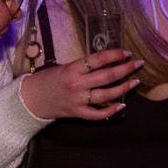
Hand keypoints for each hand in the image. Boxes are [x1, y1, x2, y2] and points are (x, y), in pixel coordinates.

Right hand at [20, 50, 142, 119]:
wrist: (29, 99)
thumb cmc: (46, 80)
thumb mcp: (63, 68)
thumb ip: (83, 67)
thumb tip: (106, 63)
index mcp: (72, 69)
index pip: (98, 59)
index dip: (115, 54)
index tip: (126, 52)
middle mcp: (76, 84)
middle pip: (107, 76)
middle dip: (125, 69)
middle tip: (138, 64)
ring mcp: (78, 100)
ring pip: (106, 95)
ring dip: (123, 88)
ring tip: (135, 81)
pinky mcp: (77, 113)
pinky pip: (97, 114)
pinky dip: (111, 111)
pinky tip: (121, 105)